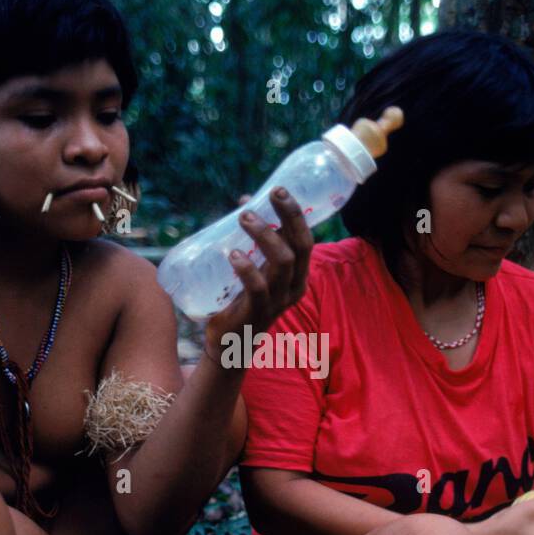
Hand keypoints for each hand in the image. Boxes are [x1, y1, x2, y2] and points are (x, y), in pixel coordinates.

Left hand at [203, 187, 312, 357]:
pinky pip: (258, 288)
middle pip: (300, 246)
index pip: (305, 239)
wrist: (228, 344)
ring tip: (243, 218)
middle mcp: (294, 287)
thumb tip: (244, 201)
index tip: (278, 190)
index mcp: (297, 275)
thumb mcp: (253, 267)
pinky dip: (247, 269)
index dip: (294, 213)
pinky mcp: (257, 313)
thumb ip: (252, 240)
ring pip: (282, 262)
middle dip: (287, 217)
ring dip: (264, 236)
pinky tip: (234, 255)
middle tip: (266, 197)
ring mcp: (277, 302)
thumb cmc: (240, 299)